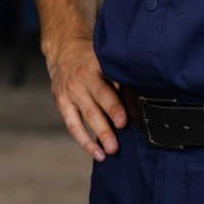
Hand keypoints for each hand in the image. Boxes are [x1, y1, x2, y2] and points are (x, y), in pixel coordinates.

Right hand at [44, 37, 125, 161]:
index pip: (103, 91)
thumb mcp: (105, 61)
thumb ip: (118, 77)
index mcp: (92, 69)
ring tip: (108, 152)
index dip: (113, 107)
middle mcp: (79, 82)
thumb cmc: (92, 59)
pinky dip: (84, 141)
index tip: (123, 122)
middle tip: (115, 145)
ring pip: (82, 119)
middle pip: (92, 108)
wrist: (64, 51)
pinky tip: (97, 153)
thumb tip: (141, 97)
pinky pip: (72, 125)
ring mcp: (69, 94)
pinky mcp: (62, 104)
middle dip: (104, 128)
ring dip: (95, 138)